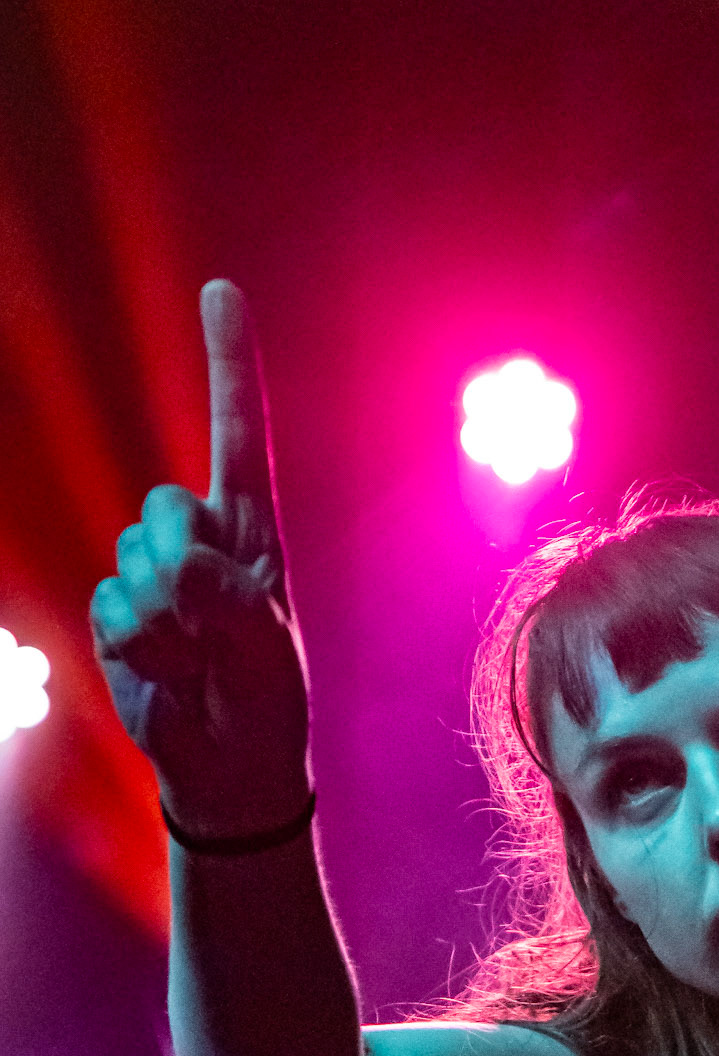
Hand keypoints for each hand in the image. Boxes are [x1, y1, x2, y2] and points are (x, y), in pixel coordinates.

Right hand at [89, 280, 311, 839]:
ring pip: (132, 562)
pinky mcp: (115, 611)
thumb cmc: (264, 698)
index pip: (238, 432)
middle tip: (218, 632)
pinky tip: (166, 673)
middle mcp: (197, 538)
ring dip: (167, 625)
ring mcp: (148, 572)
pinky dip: (142, 649)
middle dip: (186, 572)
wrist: (228, 763)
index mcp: (250, 531)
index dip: (227, 363)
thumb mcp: (267, 644)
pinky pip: (112, 608)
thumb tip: (171, 570)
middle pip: (165, 507)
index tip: (221, 291)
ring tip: (199, 662)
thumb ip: (227, 596)